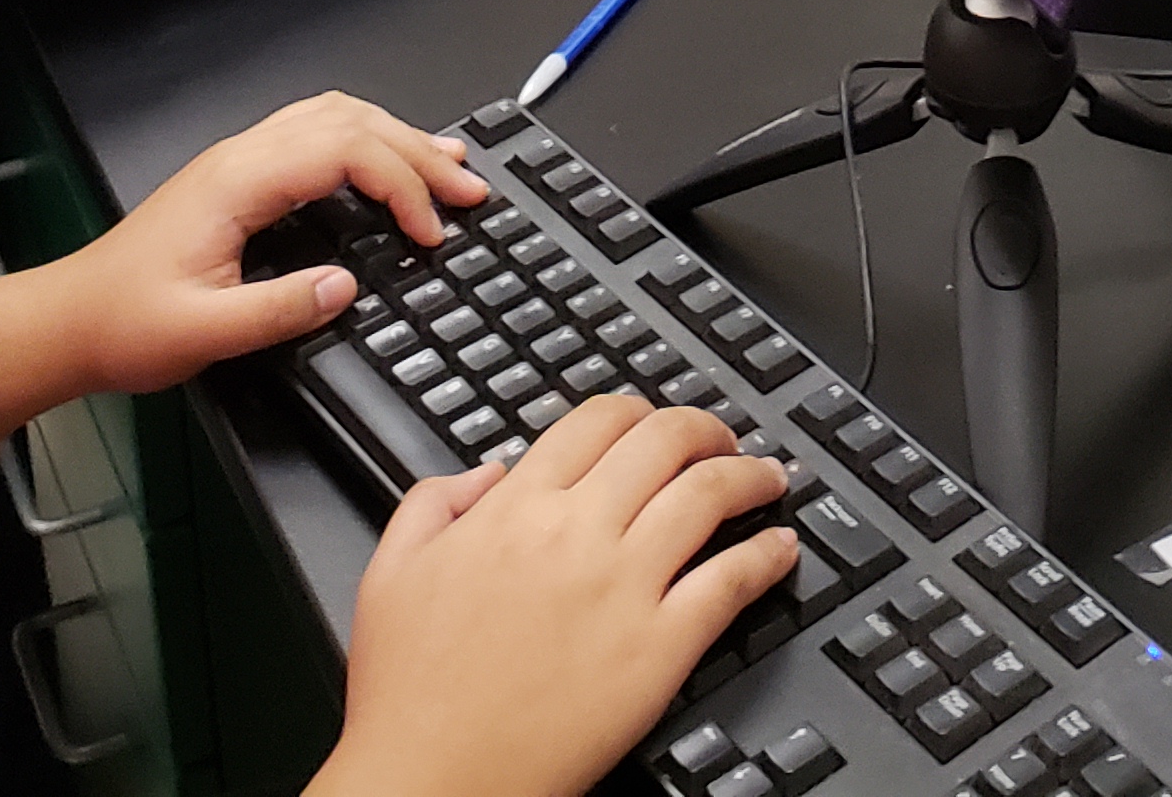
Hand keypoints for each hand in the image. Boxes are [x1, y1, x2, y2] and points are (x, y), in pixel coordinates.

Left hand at [58, 93, 488, 400]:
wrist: (68, 320)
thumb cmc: (125, 326)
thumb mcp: (201, 332)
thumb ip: (277, 310)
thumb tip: (348, 285)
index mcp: (238, 182)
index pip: (344, 153)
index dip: (400, 186)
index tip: (431, 234)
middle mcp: (241, 157)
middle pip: (350, 123)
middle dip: (418, 153)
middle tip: (469, 192)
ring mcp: (238, 161)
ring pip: (335, 117)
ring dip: (396, 138)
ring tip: (448, 165)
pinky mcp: (238, 177)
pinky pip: (315, 133)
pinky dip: (365, 141)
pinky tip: (385, 161)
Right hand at [318, 398, 797, 796]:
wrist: (432, 780)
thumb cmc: (409, 692)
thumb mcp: (391, 570)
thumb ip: (435, 500)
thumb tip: (491, 471)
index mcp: (516, 508)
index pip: (599, 419)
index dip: (639, 411)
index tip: (656, 424)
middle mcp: (577, 533)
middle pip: (666, 441)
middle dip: (706, 429)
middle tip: (722, 440)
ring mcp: (623, 588)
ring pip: (709, 495)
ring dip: (750, 475)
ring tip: (767, 477)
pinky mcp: (658, 649)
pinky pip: (729, 583)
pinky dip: (766, 557)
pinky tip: (780, 549)